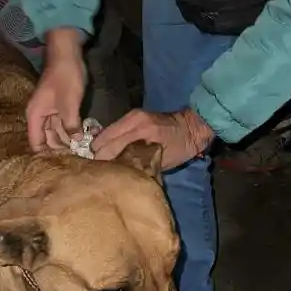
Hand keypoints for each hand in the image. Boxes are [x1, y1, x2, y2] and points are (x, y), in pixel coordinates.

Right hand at [26, 29, 85, 150]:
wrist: (68, 54)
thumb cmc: (64, 77)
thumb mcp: (69, 104)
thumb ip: (70, 125)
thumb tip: (76, 142)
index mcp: (35, 116)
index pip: (36, 143)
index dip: (46, 155)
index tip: (61, 166)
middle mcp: (40, 116)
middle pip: (48, 140)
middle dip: (62, 149)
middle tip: (79, 159)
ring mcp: (51, 111)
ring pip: (58, 132)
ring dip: (71, 139)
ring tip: (86, 150)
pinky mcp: (62, 107)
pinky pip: (66, 123)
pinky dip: (75, 129)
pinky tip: (88, 136)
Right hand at [92, 107, 214, 169]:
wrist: (192, 127)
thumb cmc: (181, 147)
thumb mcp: (162, 161)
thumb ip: (139, 164)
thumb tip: (117, 172)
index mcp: (141, 130)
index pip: (109, 147)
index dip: (101, 162)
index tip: (100, 175)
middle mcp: (132, 119)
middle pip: (101, 139)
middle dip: (98, 155)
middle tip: (100, 170)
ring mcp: (131, 115)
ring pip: (104, 133)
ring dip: (102, 147)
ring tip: (104, 162)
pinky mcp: (132, 115)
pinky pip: (113, 129)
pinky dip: (109, 140)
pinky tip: (110, 152)